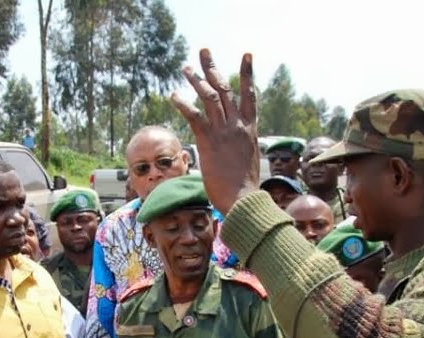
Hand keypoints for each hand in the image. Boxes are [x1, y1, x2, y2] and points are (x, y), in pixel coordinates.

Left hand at [171, 49, 259, 214]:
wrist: (243, 200)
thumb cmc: (244, 189)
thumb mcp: (247, 163)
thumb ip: (240, 150)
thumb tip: (235, 155)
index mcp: (250, 129)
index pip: (250, 95)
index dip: (247, 74)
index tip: (246, 55)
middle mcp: (238, 125)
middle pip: (226, 88)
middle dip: (213, 68)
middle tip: (204, 52)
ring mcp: (224, 131)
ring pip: (210, 97)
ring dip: (196, 80)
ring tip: (185, 67)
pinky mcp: (209, 141)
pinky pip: (195, 116)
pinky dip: (183, 103)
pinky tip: (173, 94)